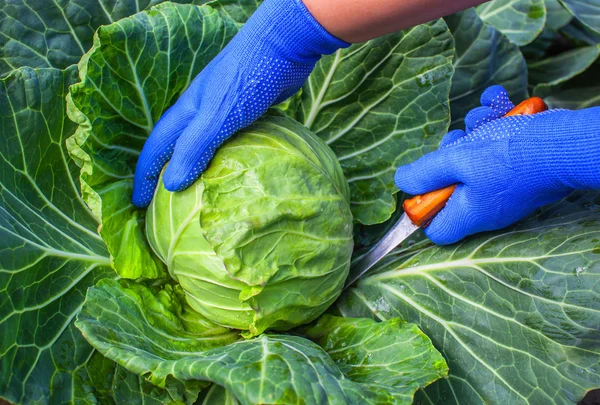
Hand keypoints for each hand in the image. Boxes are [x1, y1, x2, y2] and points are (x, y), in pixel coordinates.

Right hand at [132, 0, 347, 207]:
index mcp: (186, 112)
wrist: (285, 45)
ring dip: (195, 170)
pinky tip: (232, 175)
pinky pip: (228, 145)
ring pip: (202, 148)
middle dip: (165, 176)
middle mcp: (200, 113)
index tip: (138, 203)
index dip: (145, 176)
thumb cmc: (247, 76)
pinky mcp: (246, 114)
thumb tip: (171, 185)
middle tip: (162, 206)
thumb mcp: (218, 114)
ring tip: (194, 196)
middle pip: (175, 149)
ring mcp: (223, 112)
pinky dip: (224, 162)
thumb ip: (195, 147)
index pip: (156, 149)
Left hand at [394, 85, 599, 244]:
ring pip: (475, 160)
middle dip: (448, 159)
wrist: (566, 145)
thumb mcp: (459, 161)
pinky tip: (498, 106)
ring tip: (483, 120)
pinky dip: (496, 124)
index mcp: (469, 213)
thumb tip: (401, 181)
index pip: (436, 230)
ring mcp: (503, 187)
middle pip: (451, 188)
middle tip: (455, 143)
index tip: (422, 182)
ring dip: (474, 133)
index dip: (423, 208)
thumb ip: (427, 172)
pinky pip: (499, 146)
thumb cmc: (512, 157)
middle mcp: (486, 205)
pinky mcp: (518, 167)